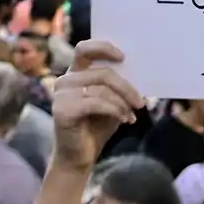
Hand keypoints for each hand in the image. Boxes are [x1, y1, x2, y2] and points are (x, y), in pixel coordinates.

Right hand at [52, 42, 144, 169]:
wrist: (80, 155)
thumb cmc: (97, 125)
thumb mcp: (113, 101)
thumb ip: (119, 85)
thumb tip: (143, 72)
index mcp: (76, 73)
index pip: (84, 49)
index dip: (104, 48)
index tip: (123, 57)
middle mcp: (65, 81)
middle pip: (103, 73)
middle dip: (127, 88)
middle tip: (141, 103)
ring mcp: (60, 95)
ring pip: (102, 89)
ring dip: (123, 103)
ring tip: (131, 115)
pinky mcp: (61, 110)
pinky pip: (96, 103)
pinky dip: (115, 111)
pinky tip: (124, 120)